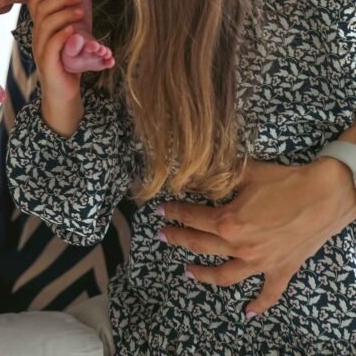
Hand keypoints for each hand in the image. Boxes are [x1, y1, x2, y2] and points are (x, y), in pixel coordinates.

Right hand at [30, 0, 85, 134]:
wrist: (63, 95)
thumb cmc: (68, 65)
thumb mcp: (67, 40)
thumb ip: (68, 23)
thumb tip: (79, 1)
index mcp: (40, 30)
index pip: (34, 5)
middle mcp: (37, 38)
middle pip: (41, 11)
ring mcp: (41, 52)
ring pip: (46, 25)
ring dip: (64, 14)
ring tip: (80, 12)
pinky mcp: (48, 64)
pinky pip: (52, 45)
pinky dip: (62, 34)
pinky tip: (73, 30)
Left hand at [160, 157, 355, 316]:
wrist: (323, 195)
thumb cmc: (285, 181)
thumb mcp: (246, 172)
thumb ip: (220, 175)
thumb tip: (197, 173)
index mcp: (229, 221)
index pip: (193, 217)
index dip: (175, 212)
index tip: (161, 211)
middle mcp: (240, 246)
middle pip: (200, 245)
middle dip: (177, 239)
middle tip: (162, 236)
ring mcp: (260, 262)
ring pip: (225, 276)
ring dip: (203, 275)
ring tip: (187, 272)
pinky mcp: (281, 269)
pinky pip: (268, 294)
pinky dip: (258, 306)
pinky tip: (248, 313)